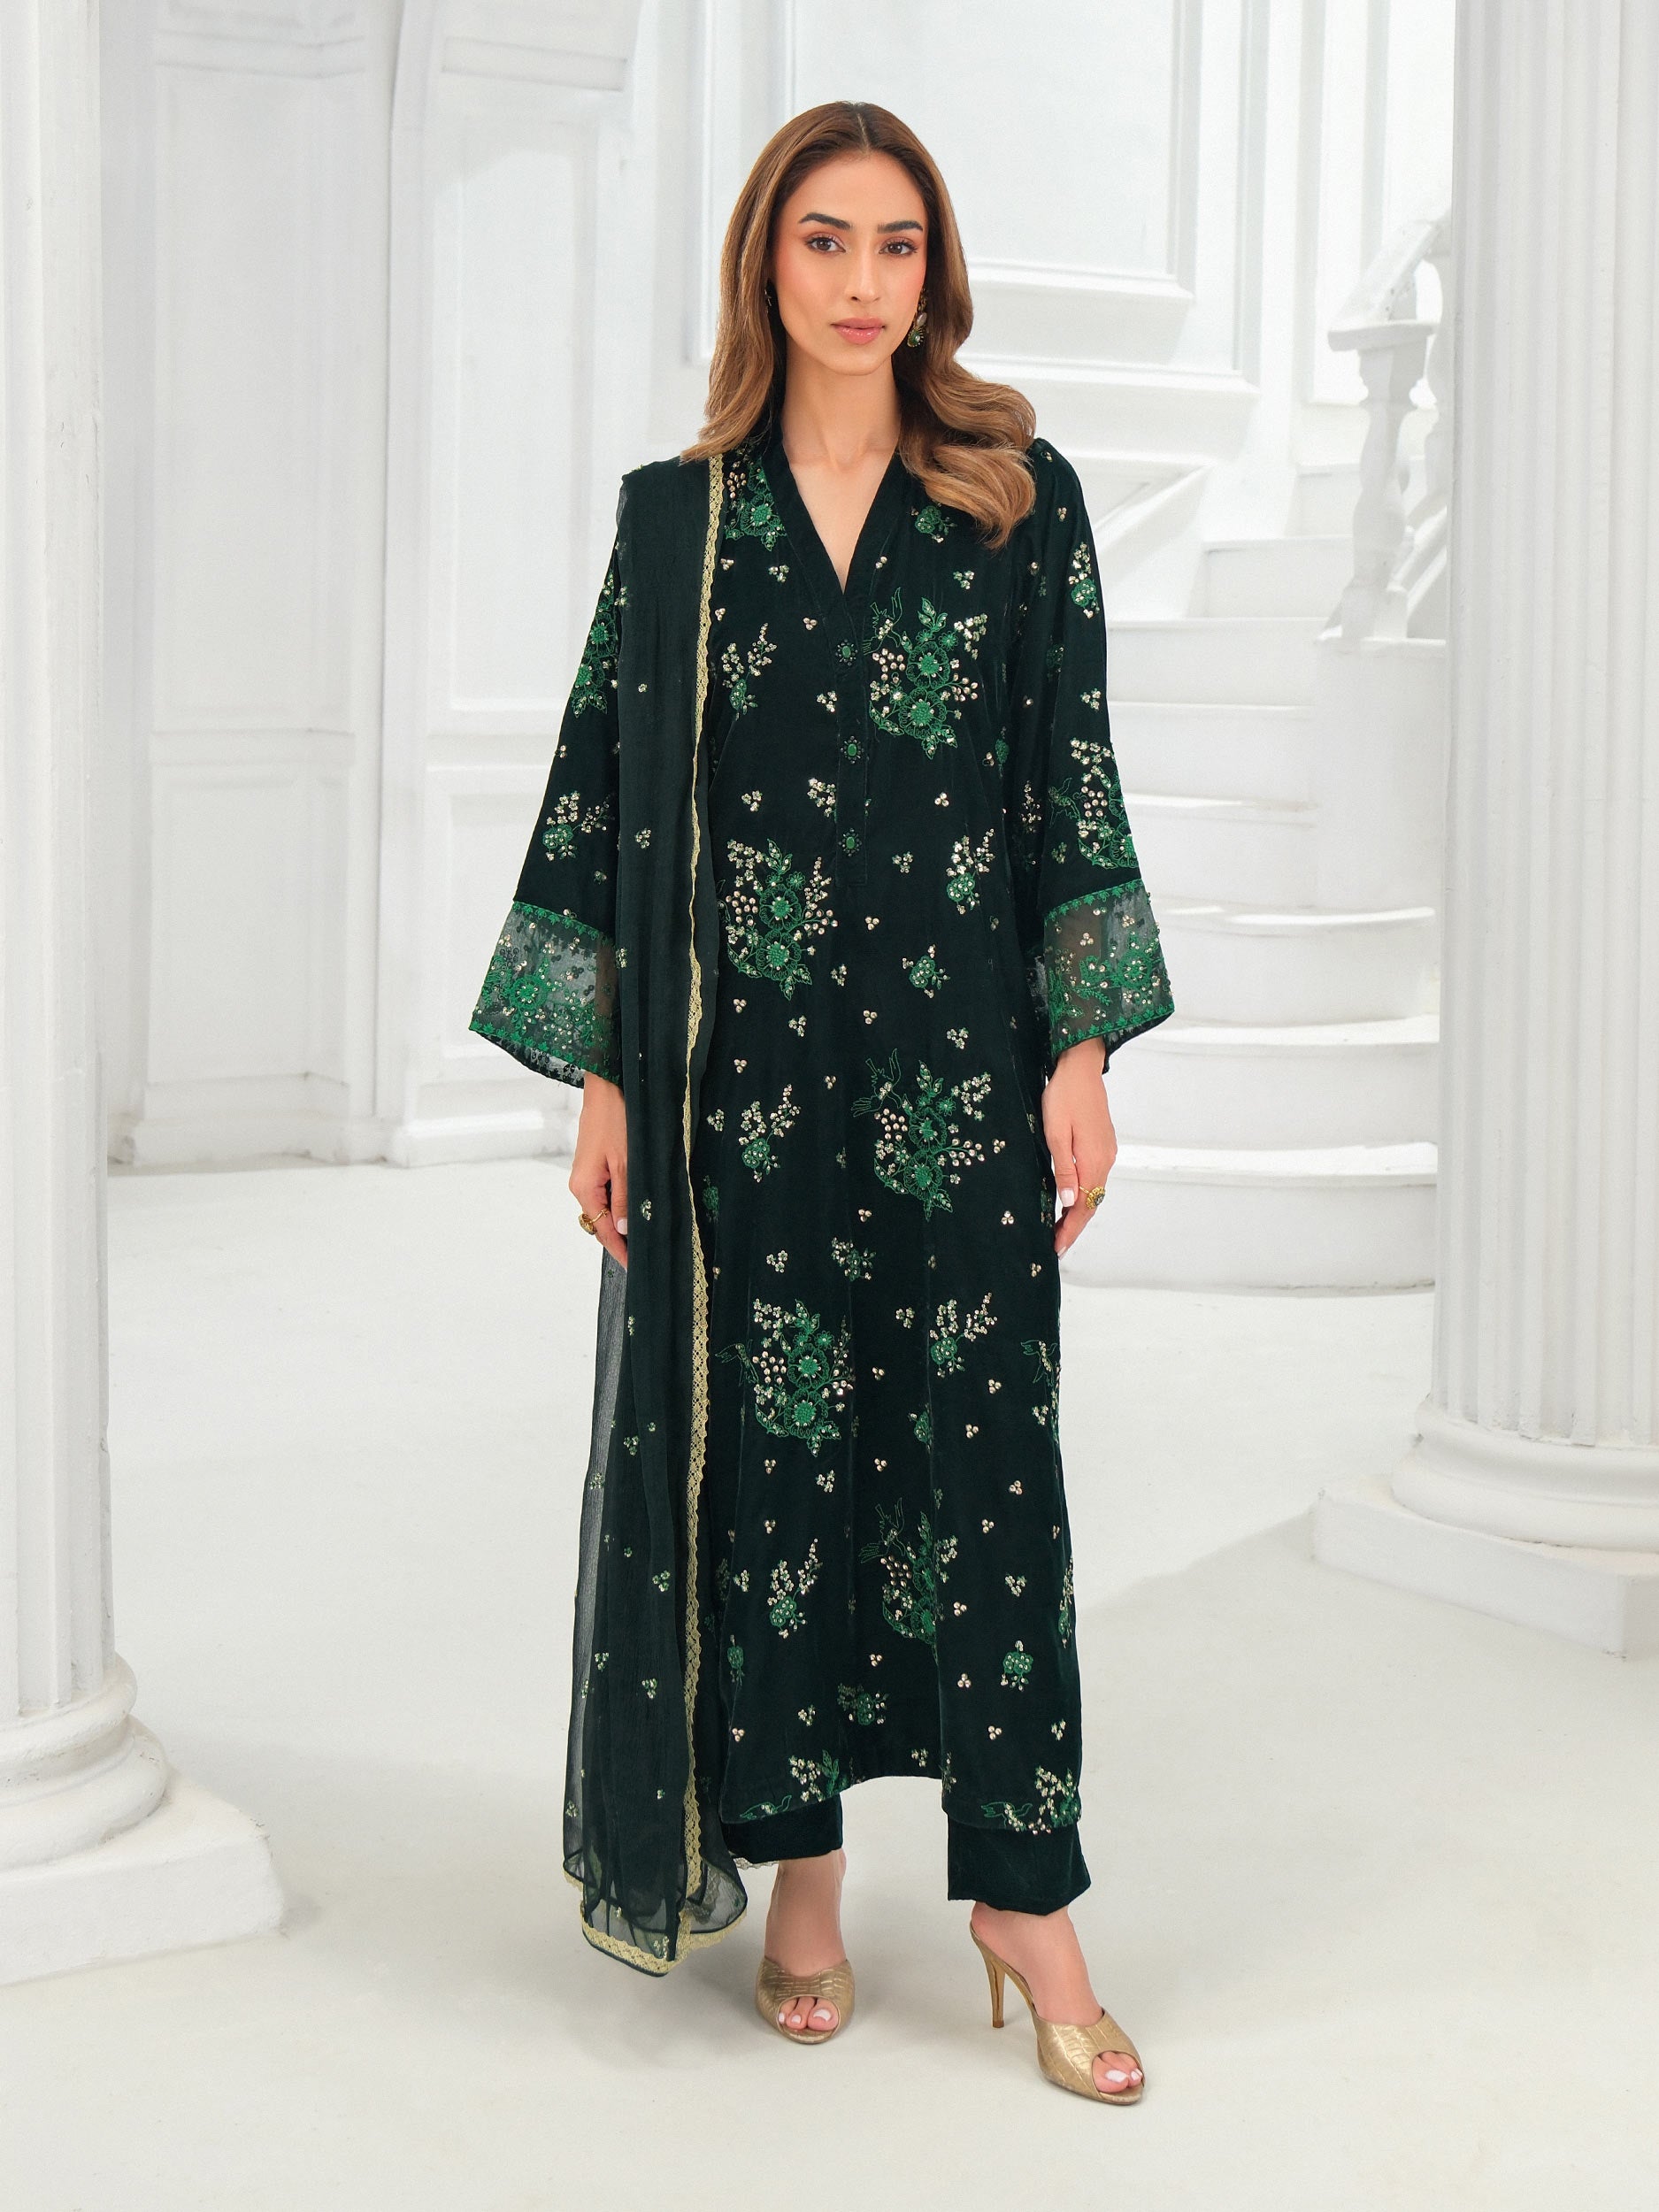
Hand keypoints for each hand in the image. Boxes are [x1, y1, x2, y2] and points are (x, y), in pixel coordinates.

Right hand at [571, 1072, 628, 1268]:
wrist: (607, 1089)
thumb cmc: (616, 1120)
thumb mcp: (626, 1163)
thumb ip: (624, 1198)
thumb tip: (624, 1228)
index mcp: (584, 1188)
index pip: (603, 1230)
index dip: (620, 1250)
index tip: (637, 1266)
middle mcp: (580, 1186)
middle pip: (602, 1223)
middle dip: (622, 1238)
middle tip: (648, 1252)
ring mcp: (585, 1176)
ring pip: (605, 1209)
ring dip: (623, 1220)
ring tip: (647, 1232)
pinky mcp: (593, 1167)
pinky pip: (606, 1194)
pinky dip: (620, 1203)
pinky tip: (637, 1205)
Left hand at [1041, 1035, 1114, 1257]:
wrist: (1080, 1067)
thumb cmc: (1063, 1097)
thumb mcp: (1056, 1134)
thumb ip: (1064, 1170)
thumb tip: (1071, 1203)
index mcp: (1094, 1161)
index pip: (1084, 1207)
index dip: (1070, 1230)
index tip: (1057, 1249)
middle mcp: (1105, 1160)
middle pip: (1092, 1203)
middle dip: (1074, 1227)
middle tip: (1056, 1246)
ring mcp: (1107, 1152)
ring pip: (1094, 1191)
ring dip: (1079, 1211)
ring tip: (1060, 1228)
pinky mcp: (1103, 1144)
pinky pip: (1095, 1177)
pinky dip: (1084, 1193)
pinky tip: (1071, 1198)